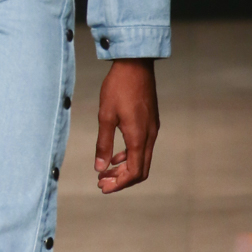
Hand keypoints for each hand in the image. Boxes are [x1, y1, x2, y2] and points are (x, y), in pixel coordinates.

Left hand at [94, 58, 158, 193]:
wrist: (136, 64)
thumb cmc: (118, 88)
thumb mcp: (105, 116)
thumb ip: (104, 144)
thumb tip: (100, 168)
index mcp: (138, 137)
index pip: (134, 172)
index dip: (119, 184)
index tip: (103, 187)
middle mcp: (149, 136)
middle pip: (140, 170)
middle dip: (121, 180)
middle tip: (102, 183)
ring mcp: (152, 129)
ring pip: (142, 159)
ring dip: (124, 169)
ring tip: (105, 172)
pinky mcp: (150, 122)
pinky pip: (142, 147)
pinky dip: (129, 156)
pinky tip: (115, 156)